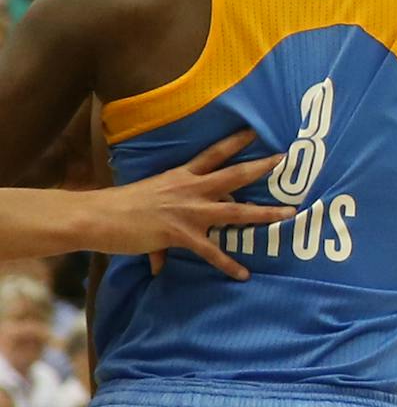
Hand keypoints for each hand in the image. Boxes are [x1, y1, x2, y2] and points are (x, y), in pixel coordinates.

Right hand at [93, 130, 294, 281]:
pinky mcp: (181, 233)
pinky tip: (243, 274)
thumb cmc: (119, 208)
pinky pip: (211, 251)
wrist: (98, 216)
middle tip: (284, 158)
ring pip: (234, 210)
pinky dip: (228, 264)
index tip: (254, 132)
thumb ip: (164, 226)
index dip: (234, 142)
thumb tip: (163, 262)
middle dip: (259, 167)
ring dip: (263, 213)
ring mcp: (188, 211)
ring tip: (288, 214)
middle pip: (232, 175)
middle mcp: (189, 189)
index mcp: (181, 176)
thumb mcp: (148, 201)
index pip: (212, 154)